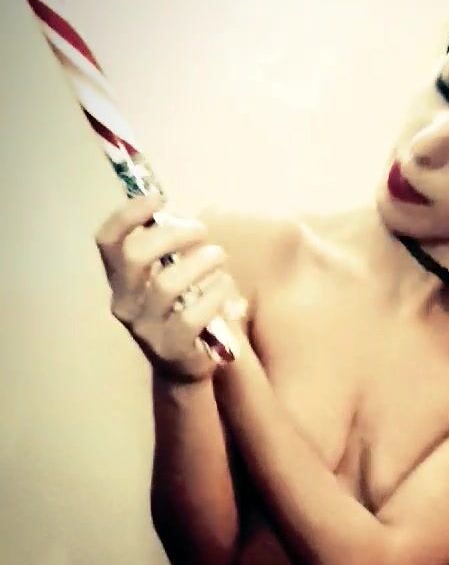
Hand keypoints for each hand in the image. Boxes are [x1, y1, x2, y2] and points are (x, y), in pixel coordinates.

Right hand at [94, 191, 247, 384]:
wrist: (185, 365)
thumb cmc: (181, 308)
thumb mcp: (168, 277)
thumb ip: (168, 252)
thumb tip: (181, 216)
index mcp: (119, 280)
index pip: (108, 241)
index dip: (128, 215)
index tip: (159, 199)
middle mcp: (124, 303)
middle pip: (136, 256)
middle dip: (172, 234)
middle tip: (201, 230)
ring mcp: (145, 328)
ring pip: (167, 284)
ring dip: (199, 262)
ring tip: (219, 256)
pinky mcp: (171, 347)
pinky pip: (193, 314)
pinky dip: (214, 293)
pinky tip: (225, 286)